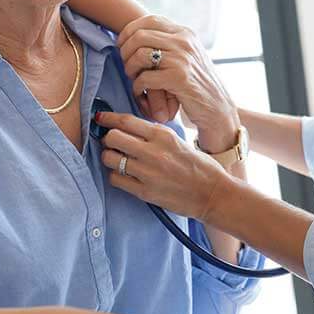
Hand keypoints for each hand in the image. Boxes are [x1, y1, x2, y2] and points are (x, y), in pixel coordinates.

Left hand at [95, 111, 231, 221]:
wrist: (213, 194)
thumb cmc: (198, 166)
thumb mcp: (178, 140)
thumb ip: (154, 135)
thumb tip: (128, 128)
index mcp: (163, 135)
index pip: (126, 121)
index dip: (108, 118)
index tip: (100, 119)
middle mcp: (153, 152)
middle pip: (113, 137)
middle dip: (108, 138)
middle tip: (111, 142)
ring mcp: (148, 173)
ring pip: (110, 158)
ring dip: (109, 157)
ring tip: (116, 159)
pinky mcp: (145, 192)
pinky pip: (116, 179)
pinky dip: (115, 175)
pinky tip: (123, 175)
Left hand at [118, 15, 238, 151]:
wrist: (217, 108)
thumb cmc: (196, 84)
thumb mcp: (186, 55)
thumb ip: (168, 42)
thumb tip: (134, 34)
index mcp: (185, 33)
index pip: (149, 20)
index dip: (129, 31)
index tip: (122, 45)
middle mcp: (185, 42)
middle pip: (139, 36)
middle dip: (125, 51)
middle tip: (127, 66)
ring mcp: (182, 59)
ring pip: (139, 54)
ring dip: (129, 68)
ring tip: (133, 78)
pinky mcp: (179, 78)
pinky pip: (144, 78)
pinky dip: (137, 87)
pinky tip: (141, 93)